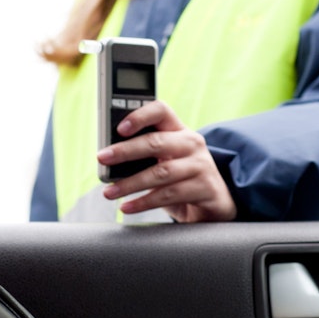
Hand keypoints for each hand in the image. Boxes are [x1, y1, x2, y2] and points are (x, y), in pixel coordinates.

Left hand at [96, 100, 236, 221]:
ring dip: (131, 183)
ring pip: (161, 172)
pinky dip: (144, 203)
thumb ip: (143, 153)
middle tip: (102, 158)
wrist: (216, 202)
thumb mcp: (166, 159)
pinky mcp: (205, 189)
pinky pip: (169, 195)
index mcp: (179, 129)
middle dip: (126, 150)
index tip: (119, 128)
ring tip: (110, 192)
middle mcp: (192, 143)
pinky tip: (127, 206)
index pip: (161, 111)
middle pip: (157, 142)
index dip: (140, 116)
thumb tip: (107, 157)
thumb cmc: (181, 177)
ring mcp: (200, 166)